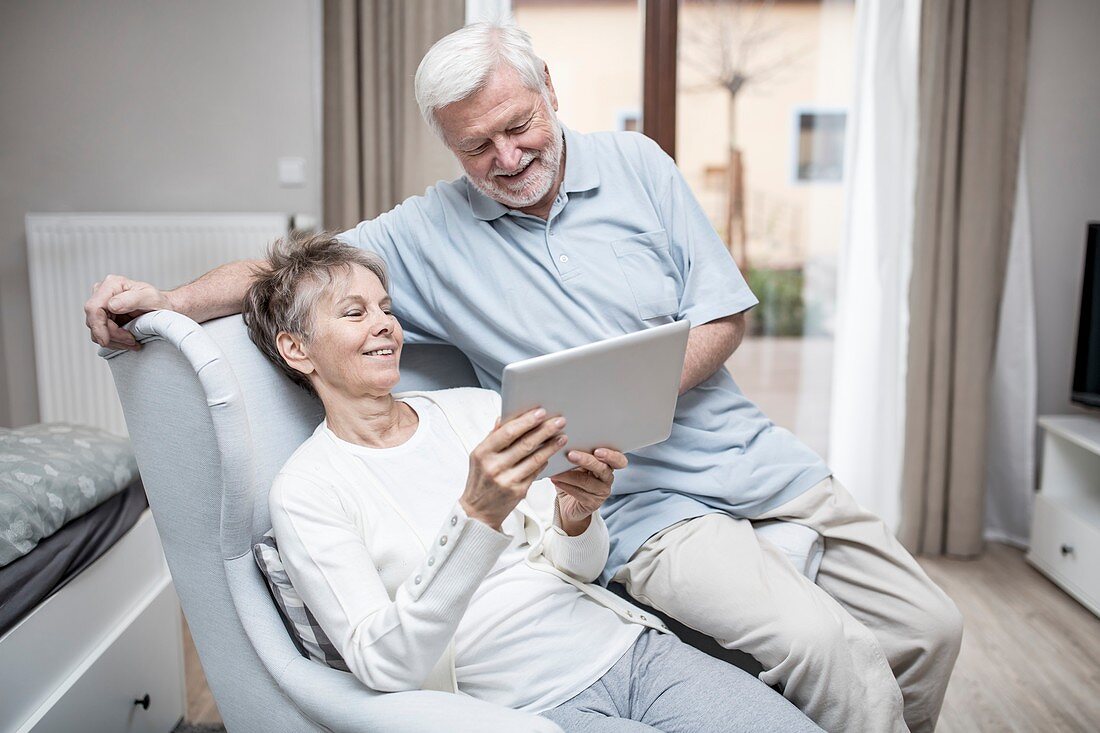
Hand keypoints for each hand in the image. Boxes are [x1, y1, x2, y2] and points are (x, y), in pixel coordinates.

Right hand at [84, 275, 173, 349]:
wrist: (161, 308)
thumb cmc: (157, 301)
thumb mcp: (150, 297)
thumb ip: (131, 299)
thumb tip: (112, 306)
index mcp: (111, 284)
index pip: (94, 307)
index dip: (98, 326)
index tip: (106, 340)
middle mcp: (102, 293)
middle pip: (94, 321)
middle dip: (112, 336)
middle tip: (132, 341)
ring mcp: (101, 306)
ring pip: (96, 330)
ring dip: (114, 341)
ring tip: (133, 342)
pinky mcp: (103, 318)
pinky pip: (101, 334)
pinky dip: (115, 342)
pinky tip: (128, 341)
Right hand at [461, 408, 567, 530]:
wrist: (478, 511)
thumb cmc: (480, 480)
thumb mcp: (479, 456)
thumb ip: (492, 436)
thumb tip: (504, 417)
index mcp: (483, 453)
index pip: (507, 432)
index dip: (526, 421)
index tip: (540, 412)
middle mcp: (494, 466)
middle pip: (525, 444)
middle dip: (545, 430)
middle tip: (559, 421)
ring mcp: (507, 480)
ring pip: (535, 458)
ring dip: (551, 446)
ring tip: (562, 436)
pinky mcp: (518, 491)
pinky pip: (536, 472)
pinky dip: (544, 461)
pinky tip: (552, 453)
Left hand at [551, 448, 627, 534]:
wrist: (569, 503)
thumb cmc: (572, 477)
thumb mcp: (575, 464)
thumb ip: (576, 454)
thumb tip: (564, 443)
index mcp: (607, 464)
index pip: (618, 460)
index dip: (611, 455)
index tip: (597, 451)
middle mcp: (607, 478)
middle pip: (602, 468)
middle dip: (587, 461)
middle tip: (571, 455)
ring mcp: (601, 492)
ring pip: (587, 482)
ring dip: (569, 475)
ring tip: (556, 471)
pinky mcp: (592, 503)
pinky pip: (579, 493)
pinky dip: (565, 486)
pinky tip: (555, 480)